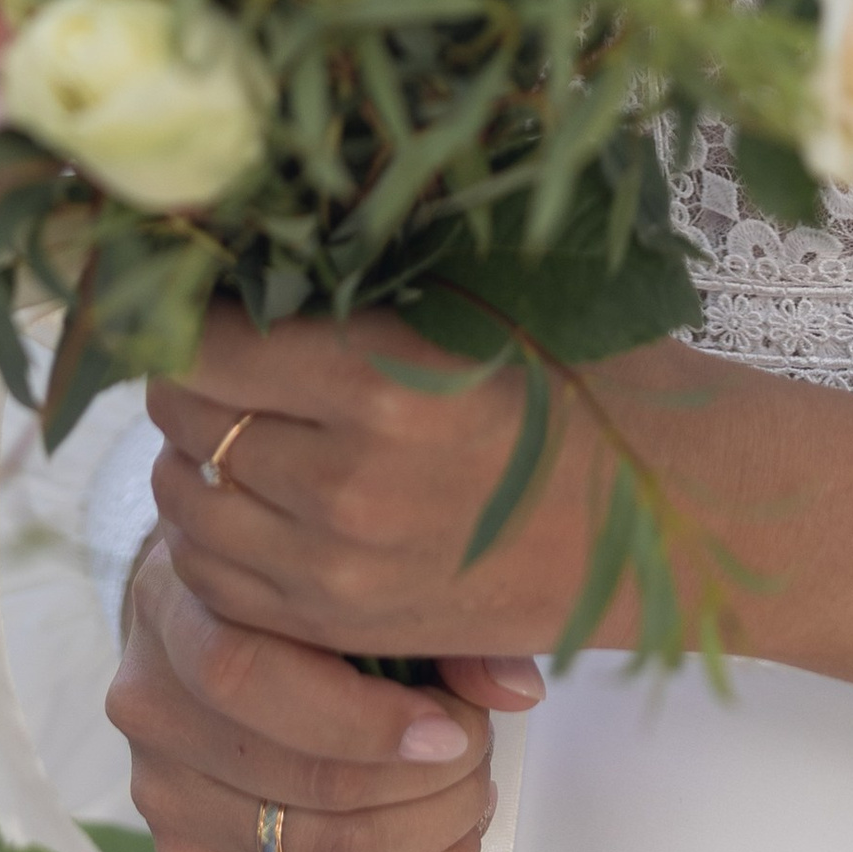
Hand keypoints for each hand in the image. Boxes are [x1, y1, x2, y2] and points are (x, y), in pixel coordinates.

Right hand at [108, 535, 535, 851]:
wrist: (209, 608)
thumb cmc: (292, 578)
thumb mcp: (350, 558)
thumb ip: (433, 611)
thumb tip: (517, 687)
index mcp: (178, 600)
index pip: (249, 676)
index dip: (363, 719)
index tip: (452, 729)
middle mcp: (150, 700)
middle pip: (295, 778)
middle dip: (417, 785)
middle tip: (480, 758)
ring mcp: (158, 790)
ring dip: (417, 839)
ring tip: (472, 799)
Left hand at [146, 305, 852, 693]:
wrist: (673, 519)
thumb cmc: (589, 378)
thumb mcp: (482, 294)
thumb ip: (363, 271)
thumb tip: (247, 224)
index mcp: (379, 381)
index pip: (201, 341)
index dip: (186, 308)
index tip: (202, 285)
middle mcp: (342, 484)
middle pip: (178, 417)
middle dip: (191, 374)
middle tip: (231, 346)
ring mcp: (338, 571)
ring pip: (184, 503)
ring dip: (197, 454)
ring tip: (249, 419)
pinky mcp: (347, 627)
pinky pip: (219, 579)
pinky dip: (218, 531)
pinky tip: (265, 493)